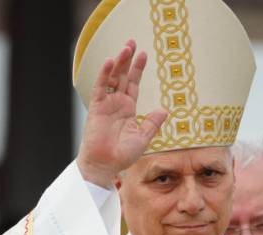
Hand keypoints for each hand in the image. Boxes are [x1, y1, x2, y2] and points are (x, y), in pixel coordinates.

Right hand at [76, 40, 168, 187]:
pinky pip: (100, 87)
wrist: (105, 165)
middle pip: (123, 76)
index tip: (144, 54)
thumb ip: (153, 123)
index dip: (138, 69)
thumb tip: (165, 109)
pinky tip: (111, 61)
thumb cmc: (123, 155)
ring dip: (119, 62)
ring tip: (127, 47)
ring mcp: (106, 104)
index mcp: (128, 109)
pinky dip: (105, 74)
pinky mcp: (97, 107)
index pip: (133, 84)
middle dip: (128, 59)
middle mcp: (117, 103)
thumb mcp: (143, 138)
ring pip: (112, 77)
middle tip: (133, 41)